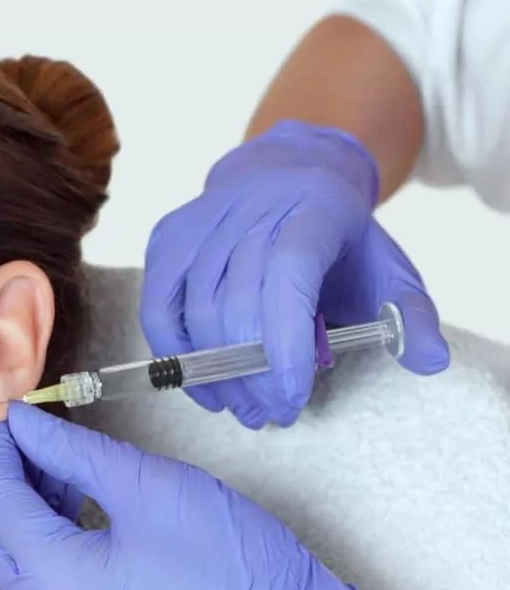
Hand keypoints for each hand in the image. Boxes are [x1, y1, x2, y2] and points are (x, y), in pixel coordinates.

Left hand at [0, 401, 432, 589]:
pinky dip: (48, 542)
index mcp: (59, 582)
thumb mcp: (148, 485)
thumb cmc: (231, 562)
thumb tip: (24, 426)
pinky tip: (75, 503)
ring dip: (24, 511)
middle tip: (19, 435)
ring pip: (18, 565)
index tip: (3, 413)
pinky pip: (48, 587)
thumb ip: (73, 452)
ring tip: (55, 461)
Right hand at [141, 120, 449, 428]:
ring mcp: (203, 221)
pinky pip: (159, 307)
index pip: (289, 275)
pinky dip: (176, 355)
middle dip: (253, 373)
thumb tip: (430, 360)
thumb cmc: (337, 237)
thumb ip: (410, 314)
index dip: (284, 342)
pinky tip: (204, 386)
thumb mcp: (386, 266)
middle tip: (272, 414)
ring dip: (217, 373)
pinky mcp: (169, 237)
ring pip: (195, 311)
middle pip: (237, 303)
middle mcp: (251, 207)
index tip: (292, 395)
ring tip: (244, 408)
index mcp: (315, 208)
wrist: (287, 175)